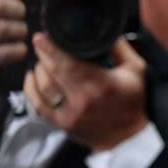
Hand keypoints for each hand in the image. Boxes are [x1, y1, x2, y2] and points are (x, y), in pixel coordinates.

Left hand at [23, 33, 149, 150]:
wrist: (130, 137)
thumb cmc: (134, 101)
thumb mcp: (135, 69)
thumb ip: (119, 47)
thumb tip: (102, 30)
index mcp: (101, 85)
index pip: (68, 63)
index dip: (51, 48)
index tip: (42, 37)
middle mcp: (83, 102)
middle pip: (51, 74)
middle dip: (42, 55)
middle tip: (40, 42)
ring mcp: (70, 116)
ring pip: (42, 90)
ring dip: (38, 71)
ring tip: (41, 60)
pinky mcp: (63, 125)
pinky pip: (39, 107)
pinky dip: (31, 90)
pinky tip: (32, 78)